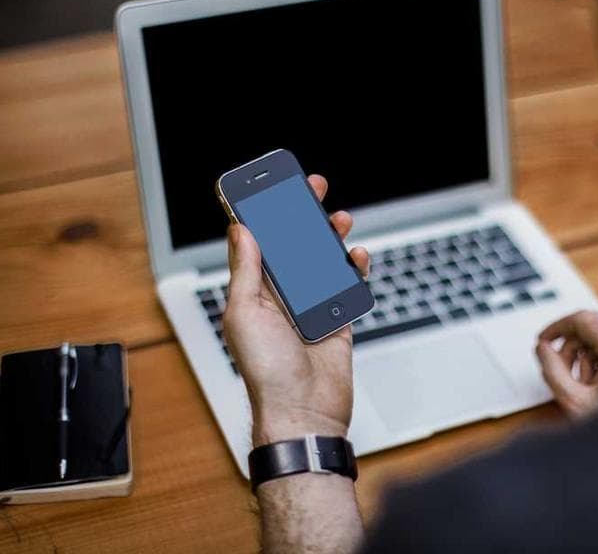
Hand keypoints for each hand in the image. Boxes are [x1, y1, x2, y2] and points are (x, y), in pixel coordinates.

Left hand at [223, 175, 369, 445]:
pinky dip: (353, 269)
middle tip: (312, 189)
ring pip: (322, 261)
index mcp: (254, 293)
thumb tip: (240, 230)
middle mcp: (281, 297)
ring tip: (339, 219)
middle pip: (293, 246)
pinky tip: (356, 257)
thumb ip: (246, 271)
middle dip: (302, 215)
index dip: (263, 214)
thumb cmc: (267, 372)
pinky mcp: (337, 319)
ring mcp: (311, 307)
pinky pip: (347, 286)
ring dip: (330, 238)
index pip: (258, 243)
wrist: (304, 412)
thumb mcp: (245, 313)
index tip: (271, 187)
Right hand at [535, 311, 597, 417]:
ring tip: (585, 386)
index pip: (582, 319)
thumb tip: (544, 350)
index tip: (544, 340)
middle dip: (572, 347)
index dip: (557, 327)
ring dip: (588, 356)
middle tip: (561, 370)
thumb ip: (553, 371)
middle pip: (594, 328)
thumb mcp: (577, 401)